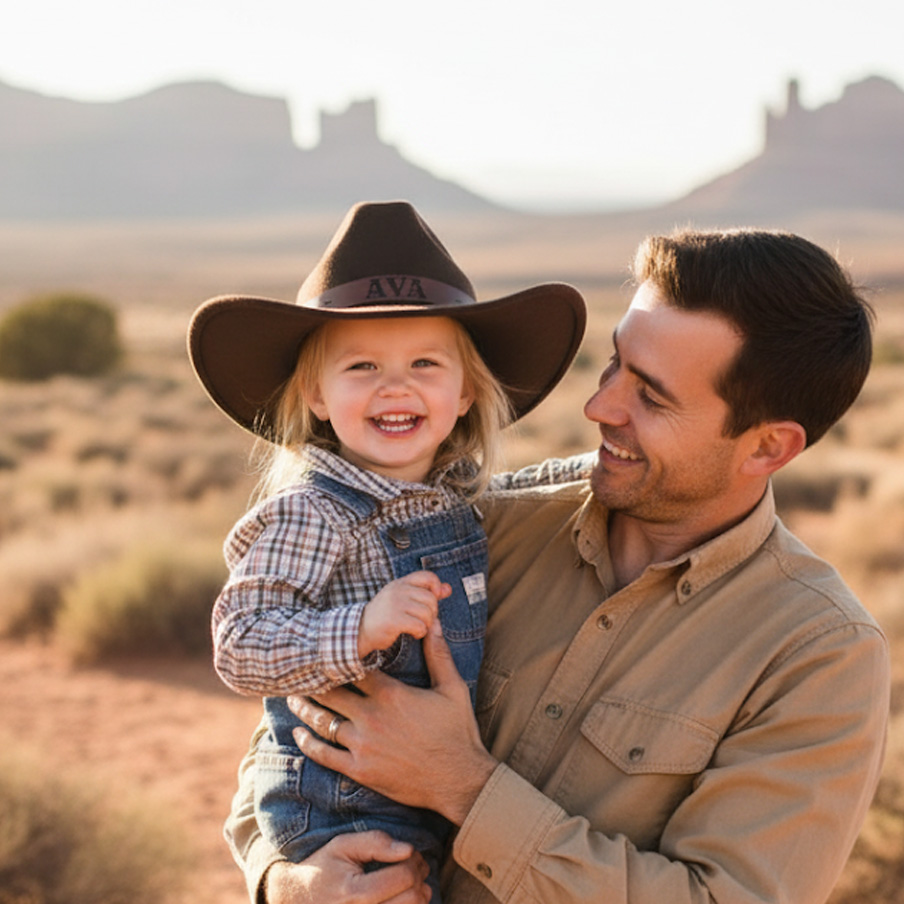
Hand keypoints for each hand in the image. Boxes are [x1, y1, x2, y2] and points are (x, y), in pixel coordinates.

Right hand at [265, 830, 429, 903]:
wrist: (296, 901)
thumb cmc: (322, 870)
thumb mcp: (342, 846)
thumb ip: (375, 842)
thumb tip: (407, 849)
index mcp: (354, 892)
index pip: (404, 877)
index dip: (413, 860)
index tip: (408, 853)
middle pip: (412, 899)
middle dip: (419, 877)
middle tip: (414, 866)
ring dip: (419, 896)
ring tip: (410, 883)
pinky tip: (402, 898)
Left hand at [291, 621, 497, 825]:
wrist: (459, 780)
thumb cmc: (458, 731)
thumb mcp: (452, 687)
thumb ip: (438, 653)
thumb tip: (434, 622)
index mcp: (390, 694)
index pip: (354, 668)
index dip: (339, 657)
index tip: (327, 649)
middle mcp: (371, 717)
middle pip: (331, 693)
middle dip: (313, 681)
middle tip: (298, 672)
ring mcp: (362, 745)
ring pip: (323, 722)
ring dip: (304, 708)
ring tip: (292, 698)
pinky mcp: (360, 770)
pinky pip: (325, 755)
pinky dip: (308, 743)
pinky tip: (299, 733)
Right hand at [358, 571, 450, 657]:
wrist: (360, 630)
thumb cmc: (384, 615)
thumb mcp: (404, 598)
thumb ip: (426, 592)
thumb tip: (448, 588)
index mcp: (401, 583)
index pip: (428, 576)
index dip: (437, 587)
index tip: (435, 599)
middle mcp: (398, 590)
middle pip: (431, 598)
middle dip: (432, 613)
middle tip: (422, 620)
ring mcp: (396, 604)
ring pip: (427, 613)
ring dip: (426, 624)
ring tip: (417, 627)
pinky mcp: (394, 620)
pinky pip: (420, 626)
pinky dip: (420, 632)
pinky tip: (412, 633)